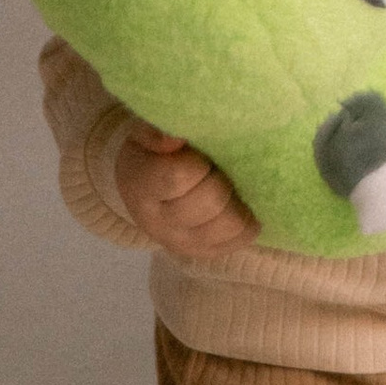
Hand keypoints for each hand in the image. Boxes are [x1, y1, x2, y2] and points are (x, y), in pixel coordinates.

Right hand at [114, 127, 256, 256]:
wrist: (139, 187)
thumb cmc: (151, 152)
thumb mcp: (146, 132)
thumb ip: (157, 131)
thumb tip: (173, 139)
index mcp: (143, 185)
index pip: (179, 177)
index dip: (199, 163)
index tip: (201, 155)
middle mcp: (158, 220)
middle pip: (211, 202)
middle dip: (223, 181)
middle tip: (220, 169)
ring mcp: (179, 242)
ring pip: (228, 227)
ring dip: (238, 204)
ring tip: (233, 187)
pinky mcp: (199, 253)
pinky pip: (237, 242)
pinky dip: (246, 224)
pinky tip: (240, 206)